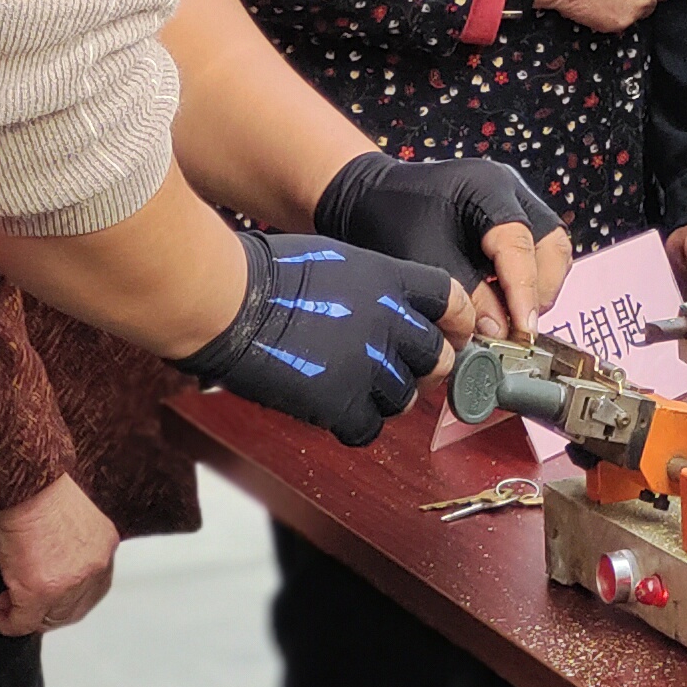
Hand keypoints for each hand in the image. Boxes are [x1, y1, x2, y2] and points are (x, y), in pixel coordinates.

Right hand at [0, 472, 119, 635]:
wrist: (24, 485)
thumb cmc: (40, 490)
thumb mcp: (71, 519)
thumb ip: (72, 547)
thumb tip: (51, 568)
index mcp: (103, 545)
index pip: (93, 587)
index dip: (68, 599)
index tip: (50, 600)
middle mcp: (93, 566)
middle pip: (73, 608)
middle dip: (47, 612)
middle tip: (25, 608)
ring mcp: (69, 582)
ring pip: (49, 617)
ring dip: (27, 617)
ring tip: (9, 608)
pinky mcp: (40, 591)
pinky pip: (24, 620)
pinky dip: (10, 623)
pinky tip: (1, 617)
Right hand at [176, 226, 464, 446]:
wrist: (230, 304)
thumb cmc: (270, 274)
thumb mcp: (339, 260)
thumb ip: (376, 287)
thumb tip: (393, 309)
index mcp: (391, 282)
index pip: (451, 303)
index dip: (455, 323)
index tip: (453, 334)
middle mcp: (390, 324)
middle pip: (438, 358)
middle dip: (426, 367)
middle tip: (403, 368)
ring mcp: (368, 367)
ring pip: (405, 398)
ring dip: (387, 396)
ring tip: (356, 386)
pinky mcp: (341, 404)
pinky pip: (369, 427)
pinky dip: (356, 422)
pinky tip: (335, 408)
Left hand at [312, 150, 572, 331]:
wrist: (367, 197)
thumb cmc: (389, 220)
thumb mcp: (423, 259)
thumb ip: (466, 294)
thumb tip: (500, 332)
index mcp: (489, 188)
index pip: (518, 245)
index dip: (523, 293)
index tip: (521, 333)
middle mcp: (511, 190)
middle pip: (550, 245)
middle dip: (537, 291)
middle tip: (518, 330)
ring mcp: (515, 202)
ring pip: (550, 251)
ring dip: (536, 289)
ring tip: (511, 321)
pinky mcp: (509, 220)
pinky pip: (535, 254)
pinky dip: (524, 283)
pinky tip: (502, 305)